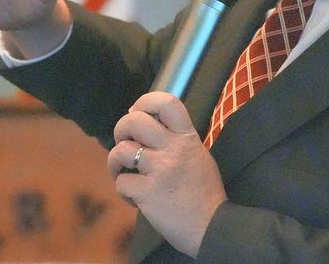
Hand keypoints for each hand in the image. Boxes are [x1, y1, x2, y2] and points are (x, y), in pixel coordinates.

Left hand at [108, 92, 227, 257]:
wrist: (212, 227)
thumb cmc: (204, 193)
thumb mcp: (198, 156)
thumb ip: (176, 140)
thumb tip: (150, 127)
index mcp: (187, 138)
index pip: (166, 102)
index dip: (145, 101)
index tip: (137, 111)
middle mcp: (173, 149)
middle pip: (134, 121)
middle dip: (121, 130)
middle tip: (125, 142)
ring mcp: (160, 170)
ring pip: (121, 151)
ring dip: (116, 162)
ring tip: (124, 172)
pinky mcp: (148, 193)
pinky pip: (122, 182)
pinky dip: (124, 191)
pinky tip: (135, 197)